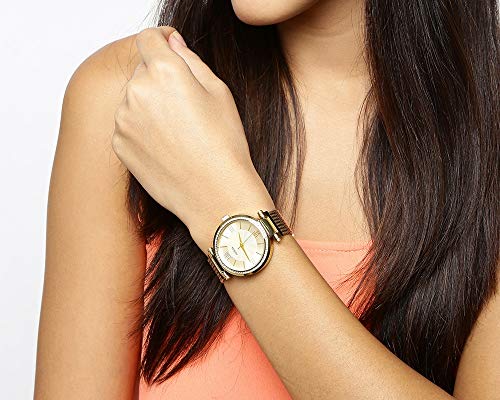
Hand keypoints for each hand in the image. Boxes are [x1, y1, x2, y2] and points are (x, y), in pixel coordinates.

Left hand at [112, 27, 273, 249]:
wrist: (214, 193)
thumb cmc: (224, 145)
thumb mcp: (219, 92)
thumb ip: (190, 59)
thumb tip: (170, 42)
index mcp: (164, 71)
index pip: (149, 38)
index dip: (161, 41)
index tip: (169, 49)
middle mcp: (137, 91)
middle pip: (141, 70)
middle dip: (158, 78)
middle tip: (185, 105)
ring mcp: (123, 120)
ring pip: (133, 98)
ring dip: (149, 105)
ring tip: (177, 131)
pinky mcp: (119, 145)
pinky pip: (127, 125)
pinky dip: (142, 129)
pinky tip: (166, 146)